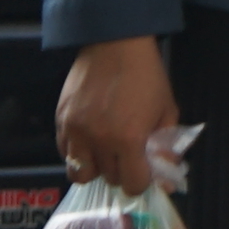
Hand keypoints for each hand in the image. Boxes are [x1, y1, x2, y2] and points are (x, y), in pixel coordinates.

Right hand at [56, 36, 178, 191]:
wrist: (114, 44)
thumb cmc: (147, 77)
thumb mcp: (167, 111)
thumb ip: (167, 148)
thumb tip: (165, 182)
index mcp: (129, 139)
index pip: (132, 184)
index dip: (141, 182)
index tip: (143, 173)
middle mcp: (99, 139)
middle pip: (107, 179)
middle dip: (121, 172)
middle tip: (127, 158)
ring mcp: (76, 131)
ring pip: (80, 173)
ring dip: (96, 168)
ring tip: (106, 153)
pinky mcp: (61, 120)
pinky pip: (64, 153)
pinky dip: (77, 154)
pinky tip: (90, 141)